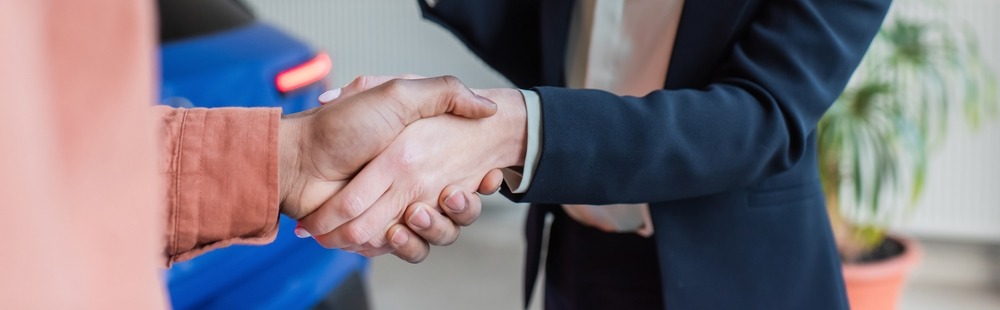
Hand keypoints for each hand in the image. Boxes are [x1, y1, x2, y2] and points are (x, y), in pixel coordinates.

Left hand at [297, 88, 527, 261]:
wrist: (297, 159)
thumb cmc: (341, 125)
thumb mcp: (397, 92)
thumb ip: (444, 92)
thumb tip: (488, 107)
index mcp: (418, 155)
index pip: (466, 173)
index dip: (483, 180)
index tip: (487, 176)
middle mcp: (410, 184)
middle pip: (458, 209)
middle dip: (463, 207)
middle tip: (451, 193)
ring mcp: (395, 212)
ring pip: (440, 233)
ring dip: (438, 227)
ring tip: (418, 212)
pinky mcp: (379, 237)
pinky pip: (410, 250)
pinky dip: (409, 245)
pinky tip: (398, 230)